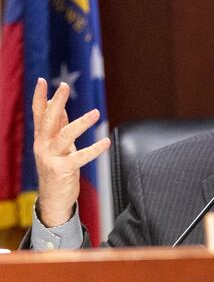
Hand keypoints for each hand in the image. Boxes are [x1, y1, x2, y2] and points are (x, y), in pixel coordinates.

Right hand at [32, 78, 110, 226]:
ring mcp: (51, 158)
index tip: (42, 81)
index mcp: (41, 139)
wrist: (53, 199)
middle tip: (63, 86)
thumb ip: (59, 129)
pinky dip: (94, 149)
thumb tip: (63, 109)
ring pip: (64, 135)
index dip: (40, 98)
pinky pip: (80, 157)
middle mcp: (42, 146)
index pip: (38, 115)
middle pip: (48, 120)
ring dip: (81, 123)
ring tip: (96, 113)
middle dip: (55, 102)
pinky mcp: (62, 170)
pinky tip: (106, 142)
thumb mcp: (57, 147)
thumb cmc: (57, 170)